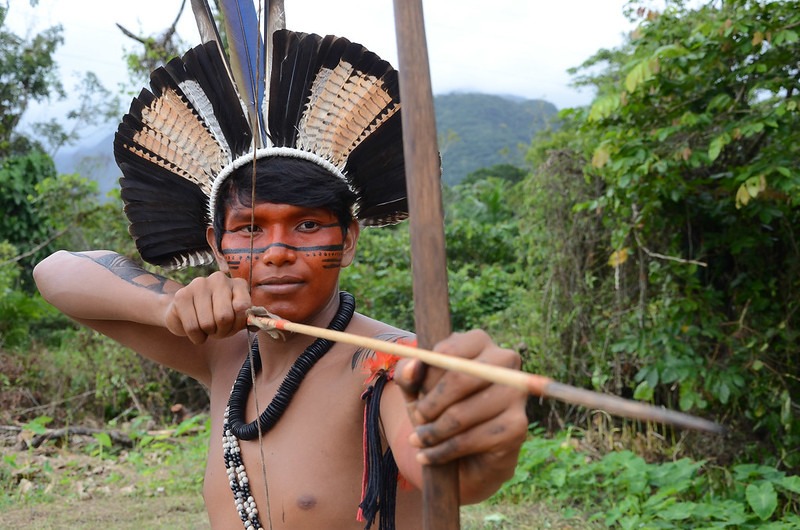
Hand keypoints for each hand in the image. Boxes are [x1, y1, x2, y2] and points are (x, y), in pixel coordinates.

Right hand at [164, 271, 250, 343]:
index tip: (234, 327)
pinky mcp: (181, 295)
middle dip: (222, 331)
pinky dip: (197, 337)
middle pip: (224, 317)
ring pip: (208, 323)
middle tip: (219, 331)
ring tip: (207, 329)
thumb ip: (247, 320)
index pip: (244, 307)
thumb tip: (257, 326)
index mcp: (238, 284)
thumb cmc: (216, 316)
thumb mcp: (236, 318)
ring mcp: (199, 284)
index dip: (238, 324)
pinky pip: (193, 327)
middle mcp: (219, 279)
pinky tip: (196, 332)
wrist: (186, 314)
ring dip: (209, 334)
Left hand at [393, 330, 528, 500]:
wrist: (464, 455)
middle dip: (430, 405)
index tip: (416, 394)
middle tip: (417, 418)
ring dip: (432, 432)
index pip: (448, 352)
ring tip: (418, 440)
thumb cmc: (438, 410)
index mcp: (479, 341)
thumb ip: (407, 372)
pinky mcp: (518, 425)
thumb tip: (414, 366)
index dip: (426, 377)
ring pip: (462, 414)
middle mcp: (504, 360)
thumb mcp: (416, 390)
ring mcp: (515, 393)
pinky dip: (442, 451)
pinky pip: (471, 439)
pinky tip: (429, 455)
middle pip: (459, 379)